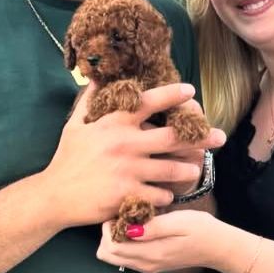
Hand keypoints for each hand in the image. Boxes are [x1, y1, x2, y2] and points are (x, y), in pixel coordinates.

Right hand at [43, 83, 222, 229]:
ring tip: (194, 169)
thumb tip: (97, 76)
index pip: (149, 102)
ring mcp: (128, 170)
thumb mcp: (75, 125)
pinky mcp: (128, 194)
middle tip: (220, 137)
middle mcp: (124, 143)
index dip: (172, 94)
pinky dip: (166, 195)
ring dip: (188, 169)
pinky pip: (160, 194)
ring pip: (172, 169)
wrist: (54, 196)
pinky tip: (167, 195)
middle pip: (173, 136)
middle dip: (201, 136)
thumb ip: (89, 101)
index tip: (190, 91)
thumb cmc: (66, 159)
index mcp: (114, 122)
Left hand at [97, 209, 230, 272]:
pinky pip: (125, 258)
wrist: (218, 247)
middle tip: (123, 216)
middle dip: (108, 234)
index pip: (111, 247)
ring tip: (132, 222)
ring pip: (114, 258)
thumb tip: (128, 230)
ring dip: (115, 239)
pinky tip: (138, 230)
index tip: (121, 213)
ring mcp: (147, 267)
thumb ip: (153, 227)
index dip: (109, 228)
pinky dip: (124, 244)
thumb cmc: (200, 229)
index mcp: (151, 253)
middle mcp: (145, 264)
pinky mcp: (150, 265)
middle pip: (107, 255)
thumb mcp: (179, 222)